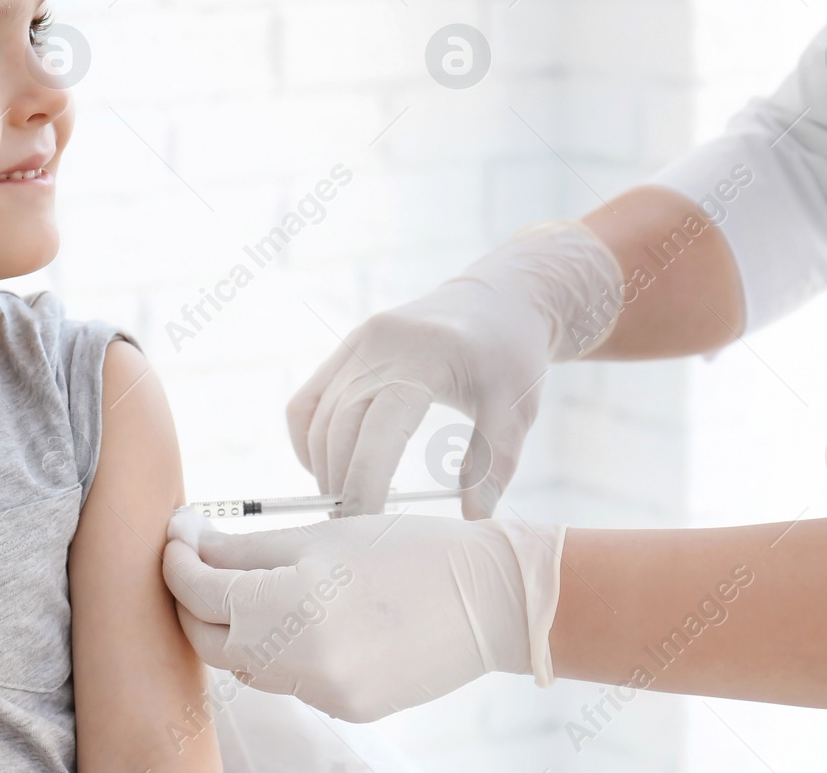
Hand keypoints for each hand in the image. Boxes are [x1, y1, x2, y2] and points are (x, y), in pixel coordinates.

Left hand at [161, 510, 565, 723]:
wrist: (492, 599)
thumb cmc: (408, 550)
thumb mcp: (321, 536)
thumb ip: (247, 550)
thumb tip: (190, 545)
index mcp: (293, 600)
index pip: (200, 591)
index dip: (177, 562)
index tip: (177, 536)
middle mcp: (303, 657)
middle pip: (210, 638)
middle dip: (193, 600)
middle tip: (196, 560)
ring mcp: (325, 691)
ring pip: (246, 664)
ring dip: (234, 627)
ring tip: (246, 585)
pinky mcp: (346, 709)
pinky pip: (289, 680)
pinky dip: (279, 650)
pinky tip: (301, 618)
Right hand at [286, 220, 623, 517]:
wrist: (501, 297)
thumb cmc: (512, 354)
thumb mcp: (517, 408)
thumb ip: (493, 464)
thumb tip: (473, 520)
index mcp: (424, 358)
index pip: (379, 429)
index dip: (365, 481)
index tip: (366, 525)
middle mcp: (380, 345)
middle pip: (339, 426)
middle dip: (340, 483)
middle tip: (353, 530)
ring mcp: (358, 342)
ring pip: (318, 416)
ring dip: (323, 466)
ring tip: (345, 506)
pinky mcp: (348, 347)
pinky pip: (309, 400)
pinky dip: (309, 439)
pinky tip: (330, 469)